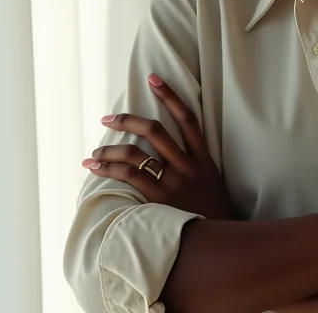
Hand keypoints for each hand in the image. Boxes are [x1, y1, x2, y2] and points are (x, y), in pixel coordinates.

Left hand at [81, 73, 233, 219]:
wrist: (222, 239)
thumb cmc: (213, 211)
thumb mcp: (211, 180)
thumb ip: (194, 162)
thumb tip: (171, 148)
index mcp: (202, 157)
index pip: (186, 117)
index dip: (170, 95)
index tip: (153, 78)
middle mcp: (187, 165)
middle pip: (155, 130)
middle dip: (127, 120)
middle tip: (108, 118)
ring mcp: (173, 182)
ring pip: (136, 153)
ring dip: (110, 149)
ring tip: (95, 152)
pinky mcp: (159, 200)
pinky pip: (129, 177)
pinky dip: (109, 169)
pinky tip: (95, 168)